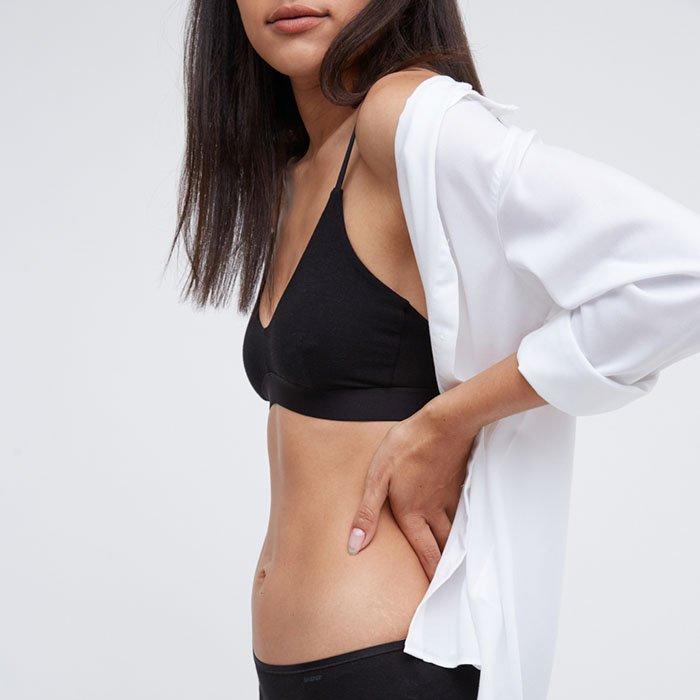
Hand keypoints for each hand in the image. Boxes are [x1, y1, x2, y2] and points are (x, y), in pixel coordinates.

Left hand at [346, 400, 477, 579]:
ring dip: (455, 549)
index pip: (423, 552)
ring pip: (455, 531)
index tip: (434, 597)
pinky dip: (463, 525)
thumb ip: (367, 513)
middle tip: (447, 587)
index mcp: (411, 512)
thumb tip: (354, 545)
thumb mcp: (377, 477)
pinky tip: (463, 526)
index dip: (429, 575)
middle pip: (443, 547)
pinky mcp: (459, 484)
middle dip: (445, 568)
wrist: (442, 424)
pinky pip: (463, 512)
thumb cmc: (406, 446)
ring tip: (455, 564)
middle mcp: (433, 511)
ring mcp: (450, 498)